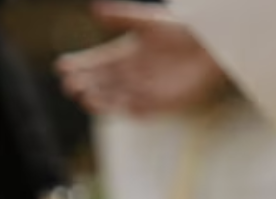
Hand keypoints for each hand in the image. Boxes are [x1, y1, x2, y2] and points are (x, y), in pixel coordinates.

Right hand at [55, 1, 230, 116]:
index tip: (62, 66)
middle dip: (82, 86)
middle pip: (98, 85)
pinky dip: (128, 110)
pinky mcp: (159, 105)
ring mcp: (141, 92)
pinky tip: (118, 107)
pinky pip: (139, 112)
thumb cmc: (181, 29)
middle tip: (70, 85)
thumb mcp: (149, 20)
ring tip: (87, 98)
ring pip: (113, 101)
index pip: (93, 64)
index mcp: (122, 56)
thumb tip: (95, 9)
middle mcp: (127, 77)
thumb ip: (123, 17)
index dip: (77, 66)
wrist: (213, 45)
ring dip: (98, 101)